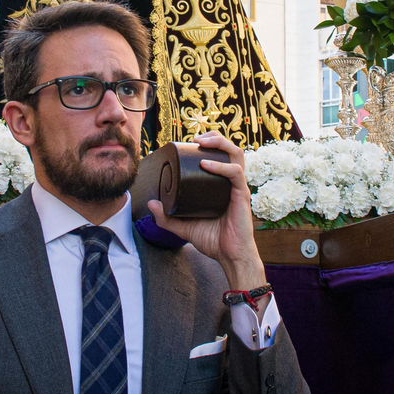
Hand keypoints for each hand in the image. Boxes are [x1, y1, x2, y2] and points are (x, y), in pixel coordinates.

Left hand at [149, 132, 266, 289]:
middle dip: (215, 137)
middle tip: (197, 138)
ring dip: (221, 143)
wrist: (229, 256)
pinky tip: (206, 165)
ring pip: (237, 154)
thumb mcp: (184, 228)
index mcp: (220, 185)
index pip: (219, 157)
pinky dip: (221, 166)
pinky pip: (235, 174)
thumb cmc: (213, 240)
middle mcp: (231, 182)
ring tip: (203, 142)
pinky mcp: (242, 195)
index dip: (208, 144)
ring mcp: (238, 187)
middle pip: (230, 149)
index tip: (190, 143)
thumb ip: (167, 218)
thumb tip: (151, 203)